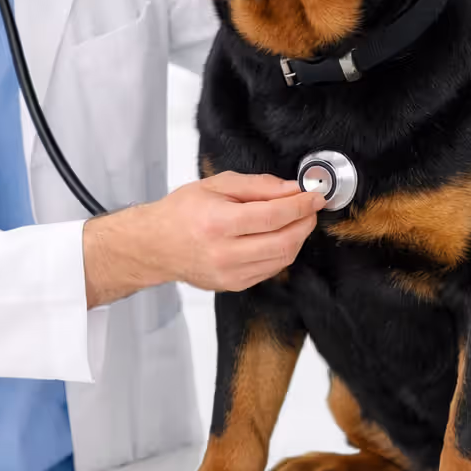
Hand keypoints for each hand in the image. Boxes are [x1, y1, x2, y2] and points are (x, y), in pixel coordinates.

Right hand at [83, 172, 324, 304]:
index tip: (315, 195)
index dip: (301, 205)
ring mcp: (230, 274)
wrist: (155, 246)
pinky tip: (279, 237)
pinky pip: (271, 269)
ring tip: (296, 220)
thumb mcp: (216, 184)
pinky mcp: (234, 285)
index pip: (274, 215)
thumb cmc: (182, 211)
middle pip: (284, 241)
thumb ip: (258, 186)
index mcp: (218, 222)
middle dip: (305, 222)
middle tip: (310, 208)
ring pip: (282, 258)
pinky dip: (283, 252)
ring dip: (298, 238)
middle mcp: (224, 253)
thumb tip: (293, 189)